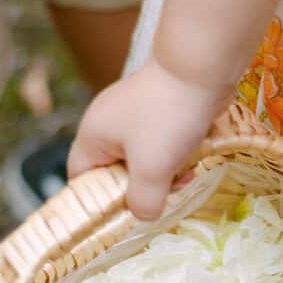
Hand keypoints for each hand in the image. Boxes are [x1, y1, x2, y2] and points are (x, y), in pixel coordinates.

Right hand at [68, 57, 230, 220]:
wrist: (202, 66)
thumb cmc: (167, 117)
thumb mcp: (151, 169)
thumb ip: (143, 202)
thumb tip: (144, 215)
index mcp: (93, 135)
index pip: (80, 179)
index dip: (97, 202)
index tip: (123, 217)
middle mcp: (108, 123)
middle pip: (115, 172)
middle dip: (140, 189)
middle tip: (162, 197)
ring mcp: (134, 114)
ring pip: (143, 160)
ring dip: (163, 174)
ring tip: (185, 176)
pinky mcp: (159, 108)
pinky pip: (162, 144)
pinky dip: (176, 156)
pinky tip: (195, 159)